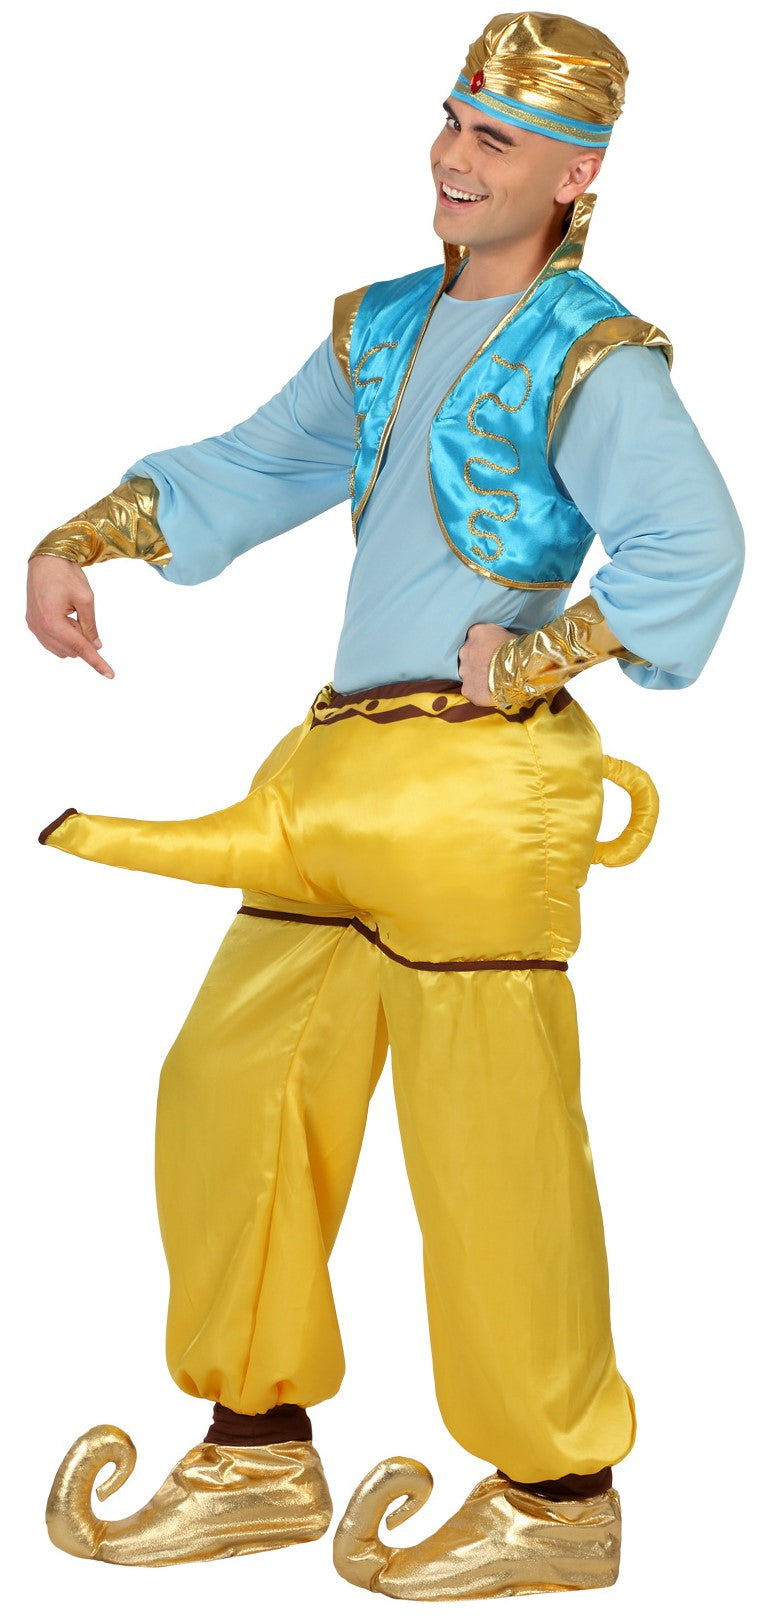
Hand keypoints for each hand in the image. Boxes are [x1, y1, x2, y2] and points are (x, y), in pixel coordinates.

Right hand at [26, 555, 114, 677]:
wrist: (46, 560)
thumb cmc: (65, 575)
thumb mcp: (86, 599)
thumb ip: (91, 625)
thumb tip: (96, 646)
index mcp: (52, 622)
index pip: (80, 648)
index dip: (97, 662)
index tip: (110, 674)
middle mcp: (40, 628)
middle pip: (71, 650)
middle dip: (83, 639)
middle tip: (81, 615)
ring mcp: (34, 627)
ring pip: (61, 649)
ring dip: (73, 638)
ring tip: (71, 613)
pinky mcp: (32, 623)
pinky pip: (51, 642)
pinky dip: (63, 636)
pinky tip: (65, 617)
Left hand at [457, 622, 515, 705]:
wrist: (522, 671)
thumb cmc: (520, 651)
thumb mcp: (509, 635)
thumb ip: (497, 638)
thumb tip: (500, 644)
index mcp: (476, 632)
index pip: (474, 638)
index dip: (483, 647)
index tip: (491, 653)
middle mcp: (465, 650)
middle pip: (468, 656)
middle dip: (478, 662)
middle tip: (492, 668)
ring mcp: (464, 670)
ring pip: (468, 674)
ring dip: (477, 678)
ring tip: (493, 681)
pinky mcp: (467, 689)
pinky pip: (471, 691)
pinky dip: (479, 693)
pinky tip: (491, 692)